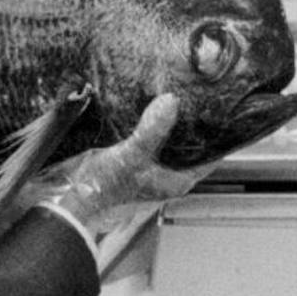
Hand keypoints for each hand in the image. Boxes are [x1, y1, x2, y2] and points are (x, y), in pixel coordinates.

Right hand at [48, 95, 213, 229]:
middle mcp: (167, 176)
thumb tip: (172, 102)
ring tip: (175, 92)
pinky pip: (148, 138)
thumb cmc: (104, 190)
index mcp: (177, 180)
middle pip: (190, 146)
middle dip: (193, 123)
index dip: (219, 133)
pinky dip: (150, 124)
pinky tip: (148, 106)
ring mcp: (150, 169)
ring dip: (170, 122)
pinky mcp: (132, 162)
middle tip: (199, 92)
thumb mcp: (131, 156)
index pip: (211, 155)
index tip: (224, 108)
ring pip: (169, 141)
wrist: (72, 204)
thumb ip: (152, 131)